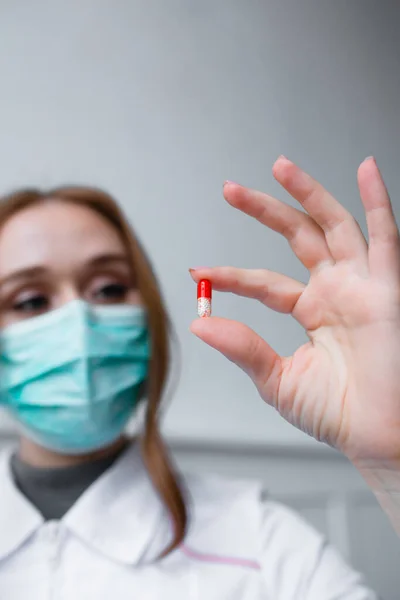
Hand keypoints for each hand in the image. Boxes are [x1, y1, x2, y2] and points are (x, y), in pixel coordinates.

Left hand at [190, 156, 399, 465]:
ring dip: (309, 193)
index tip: (198, 272)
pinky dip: (378, 200)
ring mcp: (362, 284)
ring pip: (334, 224)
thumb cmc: (337, 414)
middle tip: (229, 189)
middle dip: (265, 210)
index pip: (265, 281)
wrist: (380, 436)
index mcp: (312, 311)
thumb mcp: (277, 379)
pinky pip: (385, 236)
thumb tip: (198, 323)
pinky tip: (366, 168)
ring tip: (279, 166)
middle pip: (298, 236)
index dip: (231, 275)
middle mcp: (337, 290)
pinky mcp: (388, 287)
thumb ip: (242, 347)